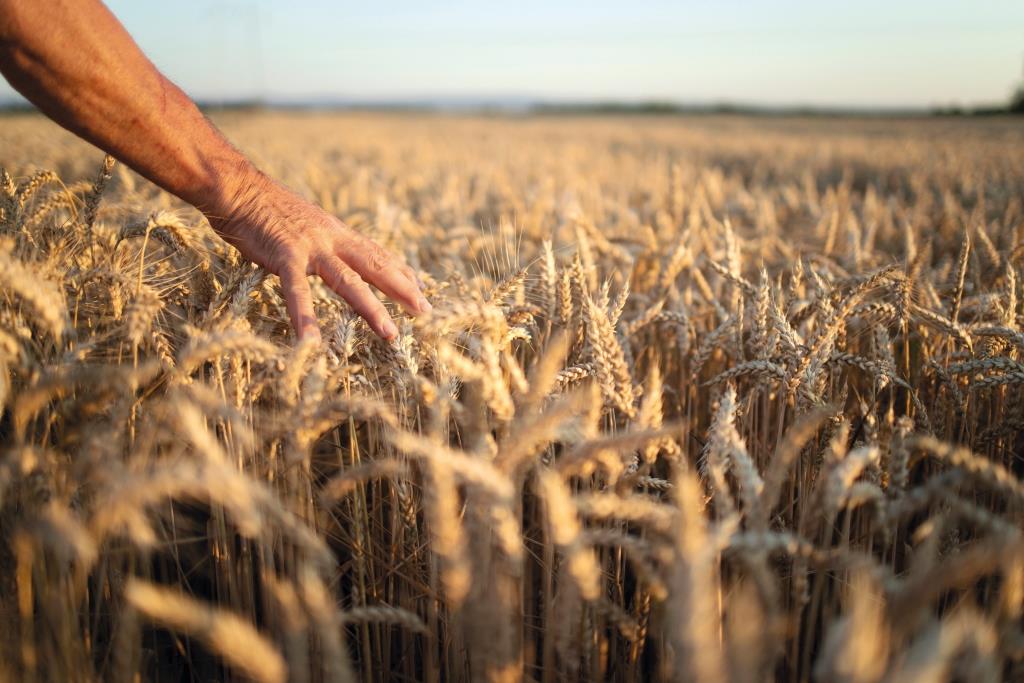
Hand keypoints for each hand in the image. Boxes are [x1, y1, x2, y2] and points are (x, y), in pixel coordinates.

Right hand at [208, 170, 428, 342]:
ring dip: (370, 308)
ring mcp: (310, 247)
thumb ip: (323, 241)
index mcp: (337, 232)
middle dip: (402, 289)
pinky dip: (305, 316)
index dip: (400, 271)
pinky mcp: (284, 256)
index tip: (420, 288)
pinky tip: (311, 342)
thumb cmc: (265, 208)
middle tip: (425, 312)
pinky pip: (297, 290)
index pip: (377, 253)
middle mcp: (332, 238)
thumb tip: (335, 254)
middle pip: (375, 265)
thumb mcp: (306, 223)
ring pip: (348, 280)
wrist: (237, 187)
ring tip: (389, 333)